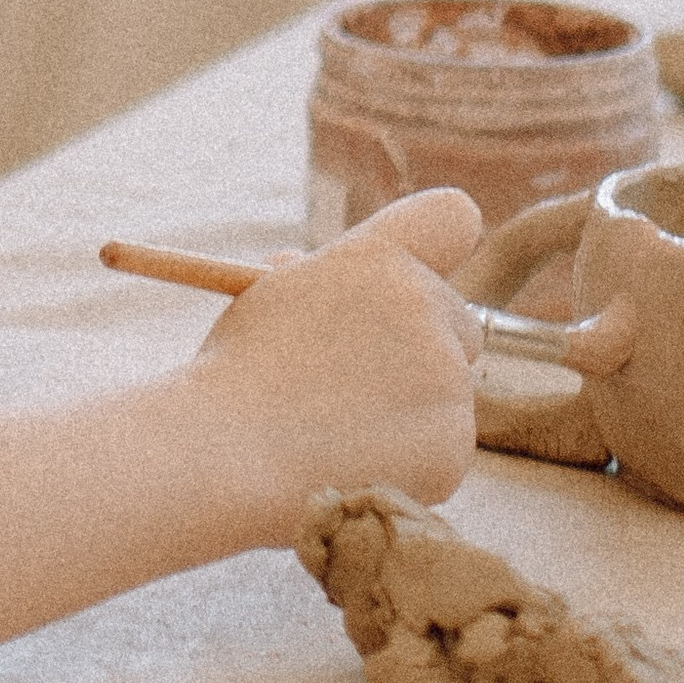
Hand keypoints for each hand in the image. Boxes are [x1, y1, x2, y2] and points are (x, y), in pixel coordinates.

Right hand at [187, 187, 483, 534]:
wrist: (224, 455)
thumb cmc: (236, 373)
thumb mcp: (272, 296)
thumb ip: (322, 277)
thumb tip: (333, 278)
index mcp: (376, 257)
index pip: (452, 217)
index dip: (441, 245)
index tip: (422, 273)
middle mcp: (424, 306)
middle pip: (459, 324)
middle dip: (422, 351)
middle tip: (358, 381)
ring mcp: (447, 379)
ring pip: (448, 395)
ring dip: (410, 412)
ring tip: (334, 432)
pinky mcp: (454, 445)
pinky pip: (443, 451)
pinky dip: (409, 464)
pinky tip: (351, 465)